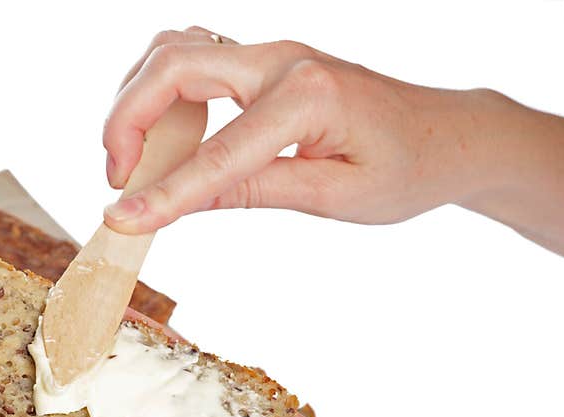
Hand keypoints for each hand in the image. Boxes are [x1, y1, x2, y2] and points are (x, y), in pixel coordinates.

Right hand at [102, 28, 563, 253]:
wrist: (446, 135)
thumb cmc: (405, 168)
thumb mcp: (335, 196)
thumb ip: (254, 191)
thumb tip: (179, 204)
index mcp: (308, 97)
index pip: (217, 152)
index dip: (163, 190)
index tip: (120, 219)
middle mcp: (284, 60)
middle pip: (173, 65)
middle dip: (127, 118)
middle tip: (117, 178)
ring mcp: (272, 53)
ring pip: (174, 50)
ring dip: (135, 98)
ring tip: (130, 158)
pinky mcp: (264, 62)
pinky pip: (192, 56)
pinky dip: (157, 89)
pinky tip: (157, 130)